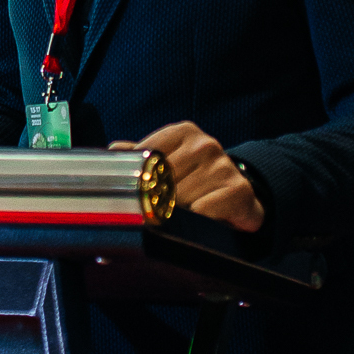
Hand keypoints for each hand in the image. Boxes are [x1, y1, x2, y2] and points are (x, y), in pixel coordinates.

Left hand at [111, 122, 264, 232]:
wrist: (239, 198)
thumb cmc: (197, 181)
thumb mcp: (170, 162)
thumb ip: (142, 156)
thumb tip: (114, 151)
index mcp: (184, 132)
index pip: (147, 156)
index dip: (140, 180)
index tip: (140, 193)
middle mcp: (205, 145)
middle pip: (162, 181)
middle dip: (157, 200)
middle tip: (160, 210)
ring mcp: (223, 166)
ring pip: (180, 199)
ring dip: (177, 214)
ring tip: (184, 214)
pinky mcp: (237, 190)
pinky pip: (202, 212)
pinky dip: (196, 221)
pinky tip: (200, 220)